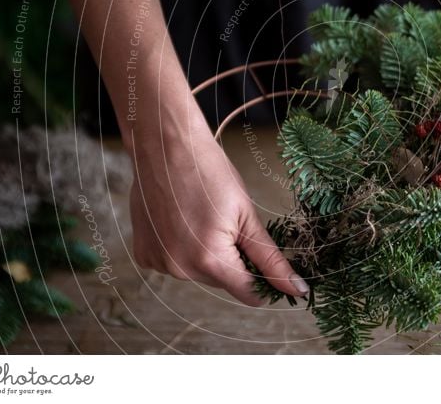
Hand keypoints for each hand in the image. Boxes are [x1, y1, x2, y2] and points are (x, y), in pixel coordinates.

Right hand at [129, 121, 308, 305]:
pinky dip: (183, 249)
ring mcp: (158, 263)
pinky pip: (175, 262)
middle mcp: (180, 269)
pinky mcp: (143, 254)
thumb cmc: (210, 173)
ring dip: (207, 255)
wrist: (165, 146)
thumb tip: (297, 290)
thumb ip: (270, 258)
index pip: (248, 294)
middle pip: (223, 281)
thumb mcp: (247, 215)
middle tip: (228, 222)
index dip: (264, 281)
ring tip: (202, 216)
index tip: (268, 264)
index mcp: (210, 260)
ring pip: (199, 272)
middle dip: (233, 259)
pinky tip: (181, 221)